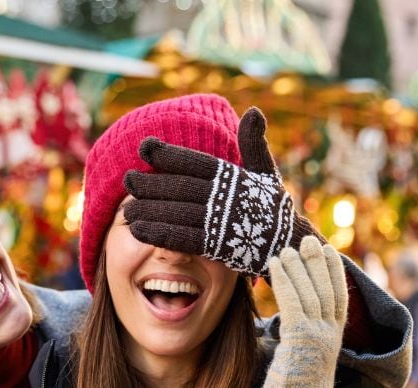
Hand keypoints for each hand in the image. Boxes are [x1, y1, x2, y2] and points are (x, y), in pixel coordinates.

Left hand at [122, 107, 321, 274]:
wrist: (290, 246)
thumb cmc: (272, 207)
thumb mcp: (266, 172)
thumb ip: (254, 144)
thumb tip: (253, 112)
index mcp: (234, 177)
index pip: (196, 162)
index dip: (169, 154)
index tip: (145, 147)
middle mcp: (226, 197)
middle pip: (181, 187)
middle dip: (152, 184)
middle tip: (127, 179)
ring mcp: (221, 222)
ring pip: (177, 213)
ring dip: (149, 210)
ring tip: (126, 210)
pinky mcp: (217, 246)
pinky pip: (182, 238)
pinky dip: (158, 233)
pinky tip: (137, 230)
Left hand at [256, 237, 347, 387]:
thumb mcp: (302, 359)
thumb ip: (301, 338)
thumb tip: (292, 322)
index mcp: (334, 338)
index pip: (338, 297)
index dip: (333, 272)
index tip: (327, 251)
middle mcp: (330, 334)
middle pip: (327, 288)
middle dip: (318, 262)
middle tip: (308, 240)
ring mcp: (317, 335)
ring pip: (309, 291)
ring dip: (298, 267)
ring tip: (286, 248)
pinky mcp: (301, 338)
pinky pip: (293, 300)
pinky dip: (284, 279)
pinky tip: (275, 264)